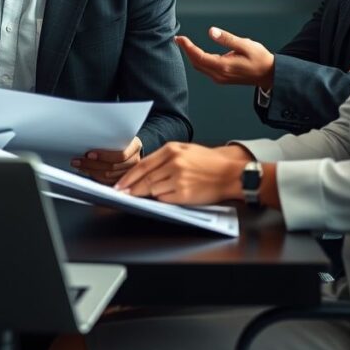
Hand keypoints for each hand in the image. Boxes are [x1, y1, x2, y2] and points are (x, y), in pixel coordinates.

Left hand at [72, 137, 141, 184]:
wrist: (128, 145)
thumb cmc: (119, 138)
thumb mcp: (116, 134)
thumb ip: (108, 138)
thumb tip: (87, 141)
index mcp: (135, 146)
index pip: (121, 155)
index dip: (104, 156)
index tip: (89, 154)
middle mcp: (135, 160)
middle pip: (113, 167)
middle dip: (92, 164)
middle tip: (78, 161)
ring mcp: (130, 172)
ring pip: (109, 176)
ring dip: (91, 171)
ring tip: (79, 165)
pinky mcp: (123, 179)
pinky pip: (108, 182)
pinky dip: (96, 177)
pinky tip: (87, 171)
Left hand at [114, 142, 246, 204]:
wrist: (229, 173)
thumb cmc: (208, 162)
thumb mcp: (185, 149)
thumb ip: (164, 156)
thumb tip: (144, 169)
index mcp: (171, 150)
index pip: (142, 165)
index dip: (128, 177)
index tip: (119, 184)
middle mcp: (174, 164)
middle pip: (145, 179)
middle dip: (131, 188)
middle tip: (122, 194)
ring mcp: (179, 179)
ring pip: (153, 190)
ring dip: (146, 194)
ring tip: (140, 196)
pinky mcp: (185, 194)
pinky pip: (165, 199)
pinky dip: (160, 199)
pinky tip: (161, 197)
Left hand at [175, 28, 275, 89]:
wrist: (269, 74)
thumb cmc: (259, 58)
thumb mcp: (245, 45)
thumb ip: (227, 39)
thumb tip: (211, 31)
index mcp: (224, 66)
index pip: (199, 57)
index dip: (187, 47)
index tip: (179, 38)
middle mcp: (219, 74)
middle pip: (196, 63)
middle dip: (186, 51)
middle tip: (178, 39)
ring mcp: (220, 78)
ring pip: (199, 67)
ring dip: (190, 55)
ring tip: (184, 44)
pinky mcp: (222, 78)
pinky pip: (205, 69)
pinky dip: (198, 60)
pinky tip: (196, 52)